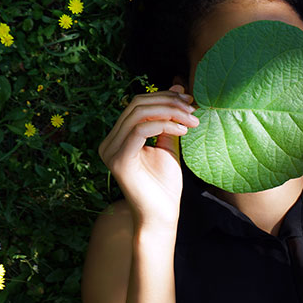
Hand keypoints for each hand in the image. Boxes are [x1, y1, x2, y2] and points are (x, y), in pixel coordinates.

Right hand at [97, 85, 199, 229]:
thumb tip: (178, 87)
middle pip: (137, 104)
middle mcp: (109, 142)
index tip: (190, 99)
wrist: (161, 214)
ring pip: (139, 114)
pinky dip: (165, 125)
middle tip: (193, 108)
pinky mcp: (119, 160)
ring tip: (192, 120)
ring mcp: (111, 150)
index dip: (164, 96)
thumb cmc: (164, 184)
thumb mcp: (169, 144)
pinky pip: (141, 130)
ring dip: (170, 112)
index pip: (138, 104)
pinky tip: (183, 131)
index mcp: (118, 136)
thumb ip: (170, 118)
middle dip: (168, 101)